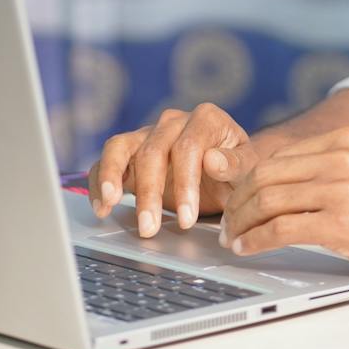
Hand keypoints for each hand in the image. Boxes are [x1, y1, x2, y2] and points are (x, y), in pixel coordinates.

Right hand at [86, 104, 258, 236]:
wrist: (226, 172)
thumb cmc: (237, 170)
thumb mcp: (248, 169)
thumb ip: (235, 164)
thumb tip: (213, 161)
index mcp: (206, 119)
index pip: (188, 147)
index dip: (185, 183)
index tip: (186, 218)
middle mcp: (173, 121)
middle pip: (153, 152)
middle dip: (150, 194)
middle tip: (149, 228)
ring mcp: (147, 134)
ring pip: (121, 148)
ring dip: (113, 179)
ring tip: (110, 204)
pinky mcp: (129, 151)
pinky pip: (106, 160)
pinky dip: (99, 181)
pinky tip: (101, 207)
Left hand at [219, 127, 348, 295]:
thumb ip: (324, 172)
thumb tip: (271, 184)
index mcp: (347, 140)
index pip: (277, 157)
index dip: (246, 182)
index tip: (235, 203)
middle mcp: (342, 155)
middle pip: (265, 176)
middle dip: (237, 203)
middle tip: (227, 225)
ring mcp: (343, 187)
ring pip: (267, 200)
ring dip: (241, 223)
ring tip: (234, 239)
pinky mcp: (343, 222)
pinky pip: (281, 229)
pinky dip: (255, 240)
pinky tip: (248, 248)